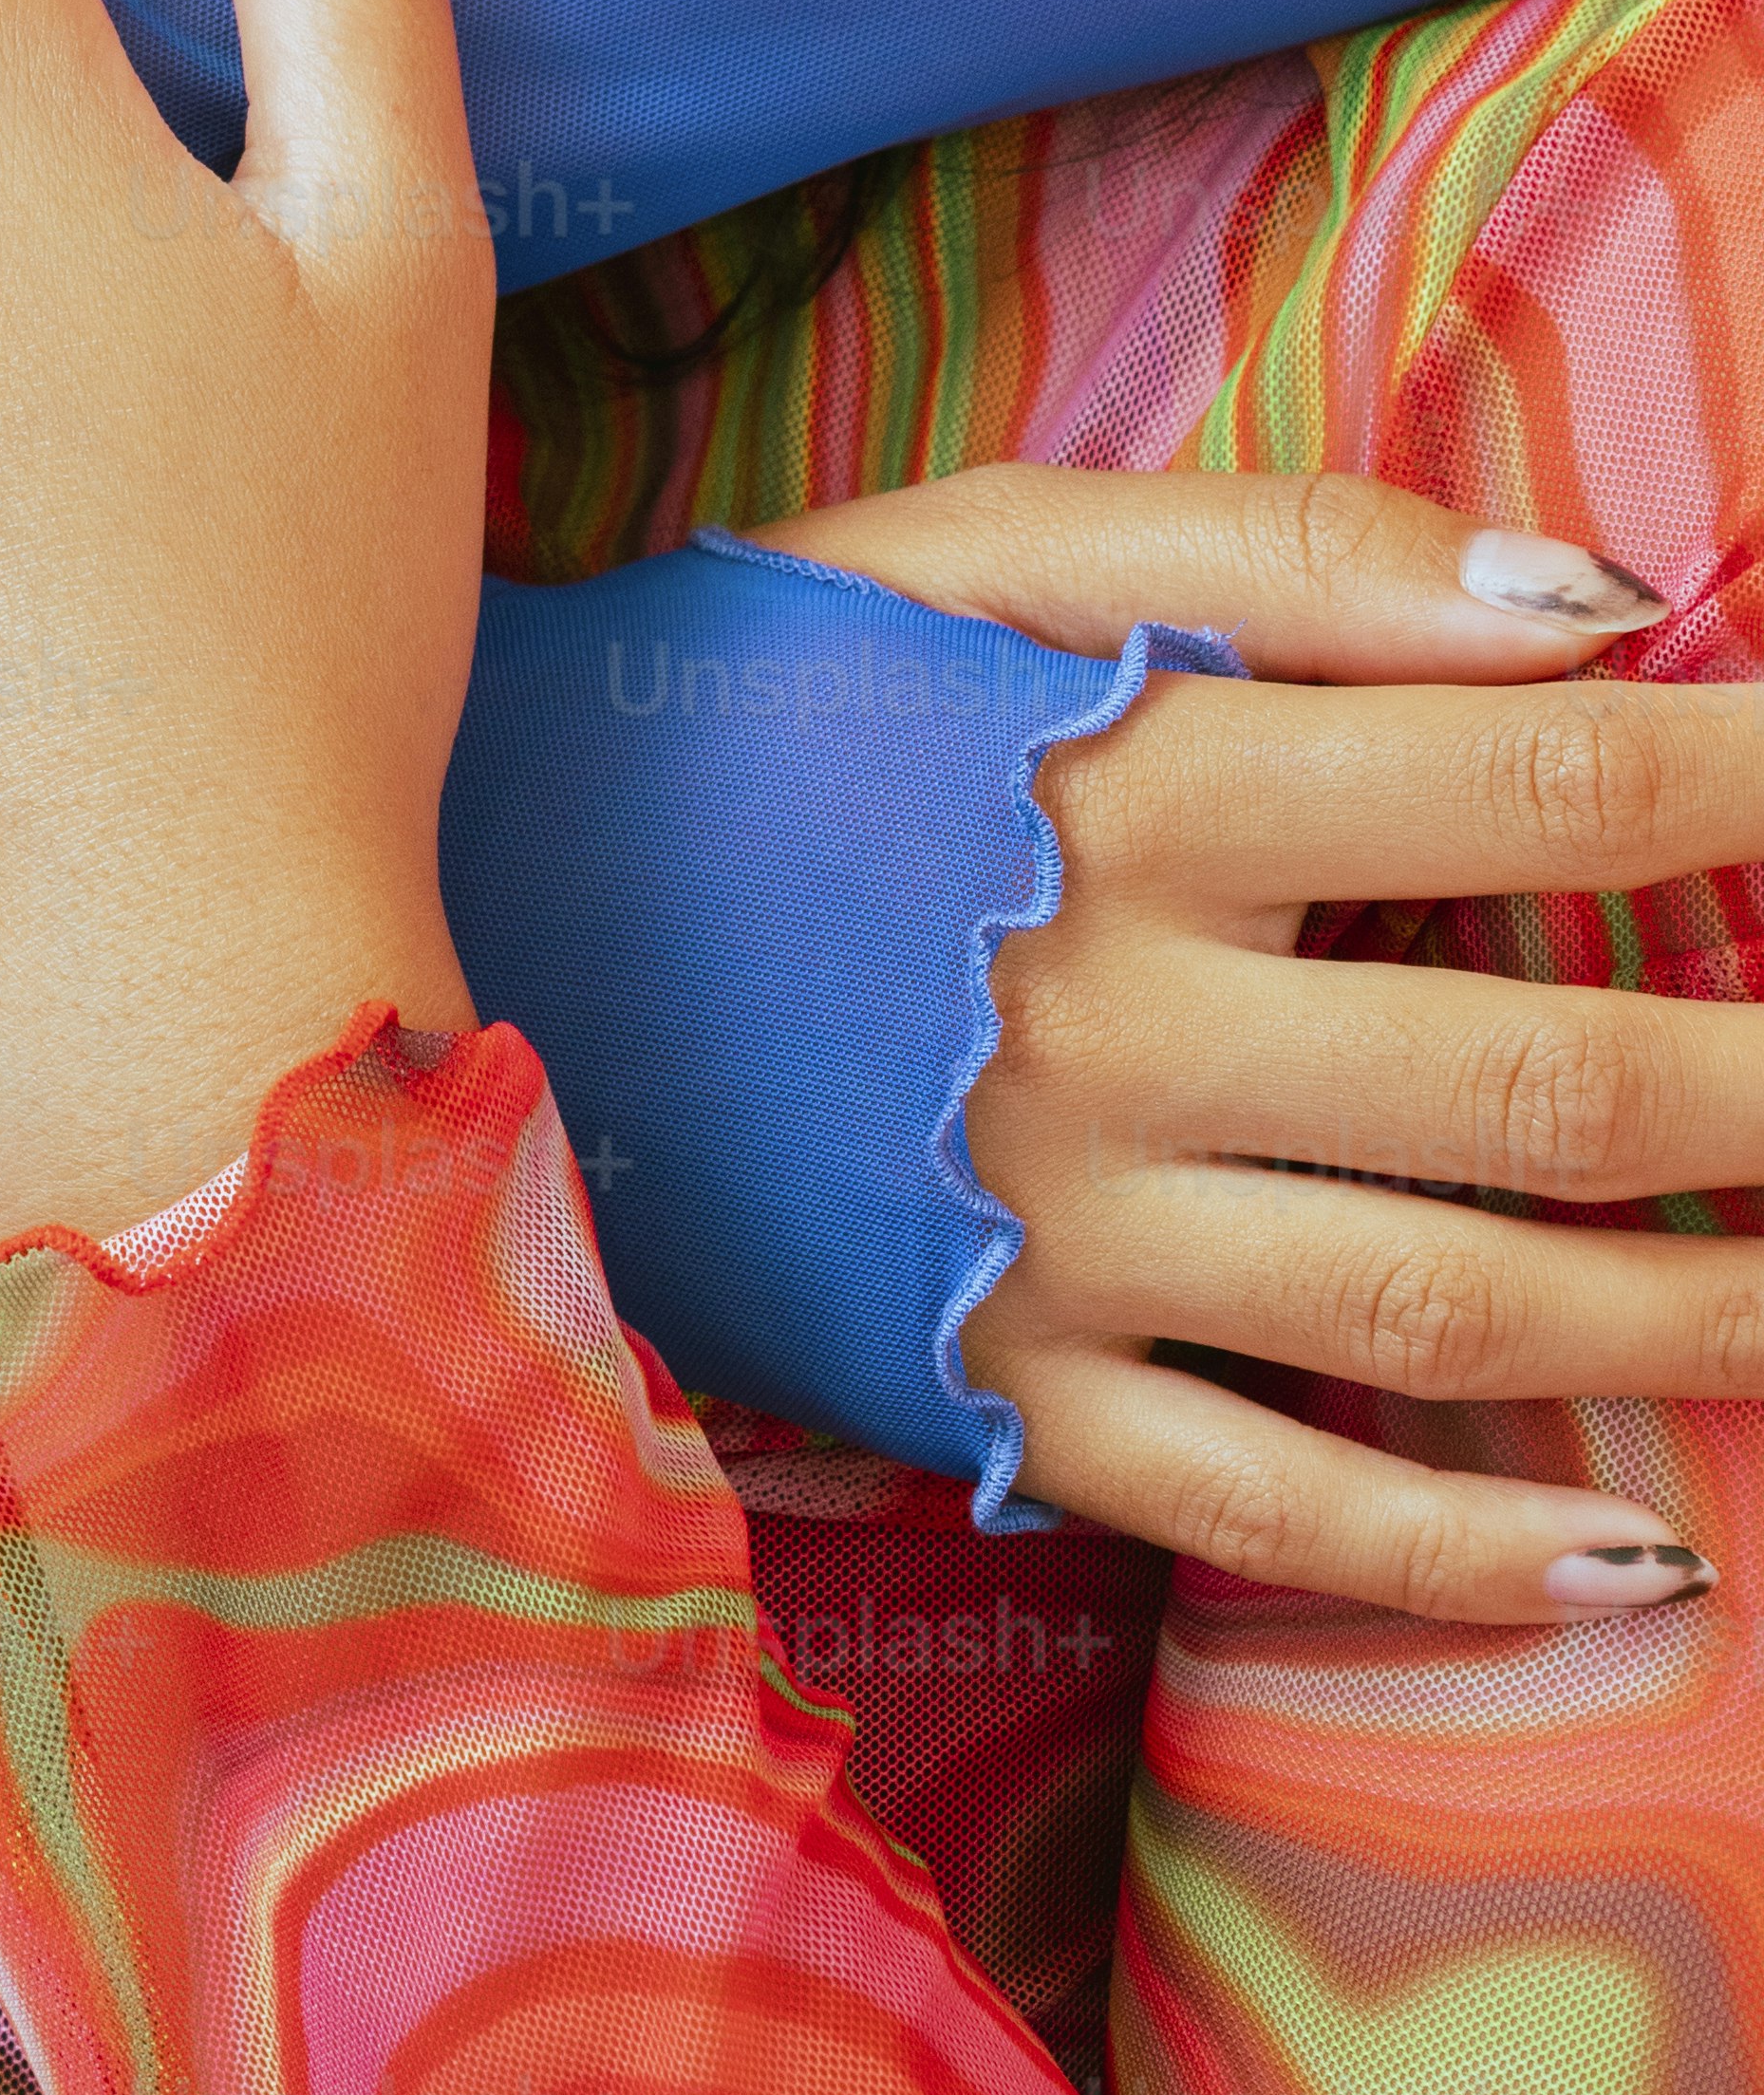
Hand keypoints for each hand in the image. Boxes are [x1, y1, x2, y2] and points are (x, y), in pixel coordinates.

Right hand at [744, 466, 1763, 1620]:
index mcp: (1122, 785)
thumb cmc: (761, 681)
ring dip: (1694, 1315)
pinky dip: (1467, 1550)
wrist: (458, 882)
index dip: (1738, 770)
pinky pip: (1271, 1505)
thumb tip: (1596, 599)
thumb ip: (1288, 552)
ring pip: (1446, 1305)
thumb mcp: (983, 542)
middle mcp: (1108, 1018)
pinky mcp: (990, 1381)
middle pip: (1537, 1076)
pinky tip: (1639, 1552)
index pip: (1518, 774)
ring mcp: (1052, 1227)